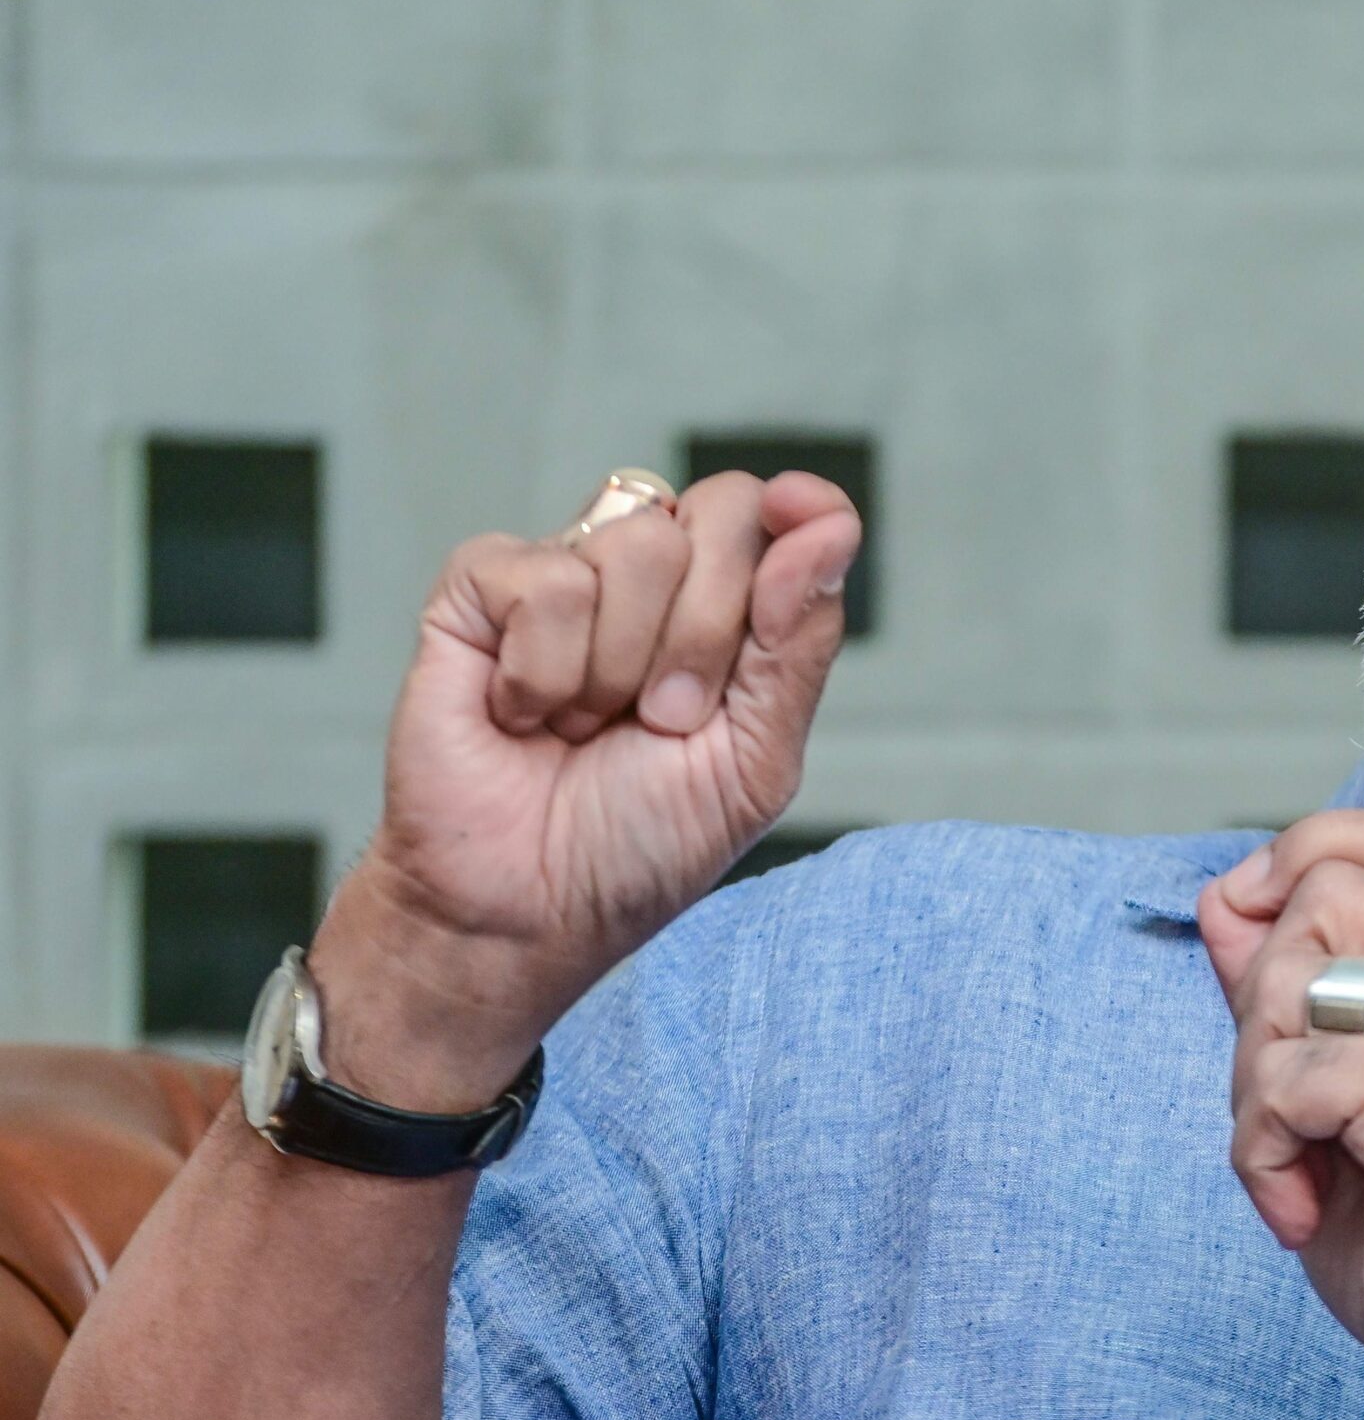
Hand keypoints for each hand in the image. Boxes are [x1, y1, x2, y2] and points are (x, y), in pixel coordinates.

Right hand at [313, 470, 858, 1100]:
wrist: (524, 910)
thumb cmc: (636, 846)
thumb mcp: (755, 761)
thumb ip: (798, 645)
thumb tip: (826, 528)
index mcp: (727, 615)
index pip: (781, 518)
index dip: (806, 509)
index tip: (801, 517)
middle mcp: (650, 579)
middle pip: (725, 512)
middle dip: (712, 632)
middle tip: (665, 718)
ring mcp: (566, 572)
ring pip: (641, 540)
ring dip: (624, 667)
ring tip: (586, 728)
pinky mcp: (480, 588)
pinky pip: (548, 579)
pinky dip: (545, 671)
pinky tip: (523, 715)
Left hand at [1196, 811, 1363, 1419]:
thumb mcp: (1351, 1111)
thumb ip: (1297, 1002)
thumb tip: (1224, 902)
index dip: (1309, 858)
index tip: (1259, 938)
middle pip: (1322, 896)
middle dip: (1259, 1006)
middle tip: (1285, 1117)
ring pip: (1292, 978)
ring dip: (1255, 1085)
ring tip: (1298, 1168)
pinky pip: (1289, 1077)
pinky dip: (1260, 1152)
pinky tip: (1301, 1212)